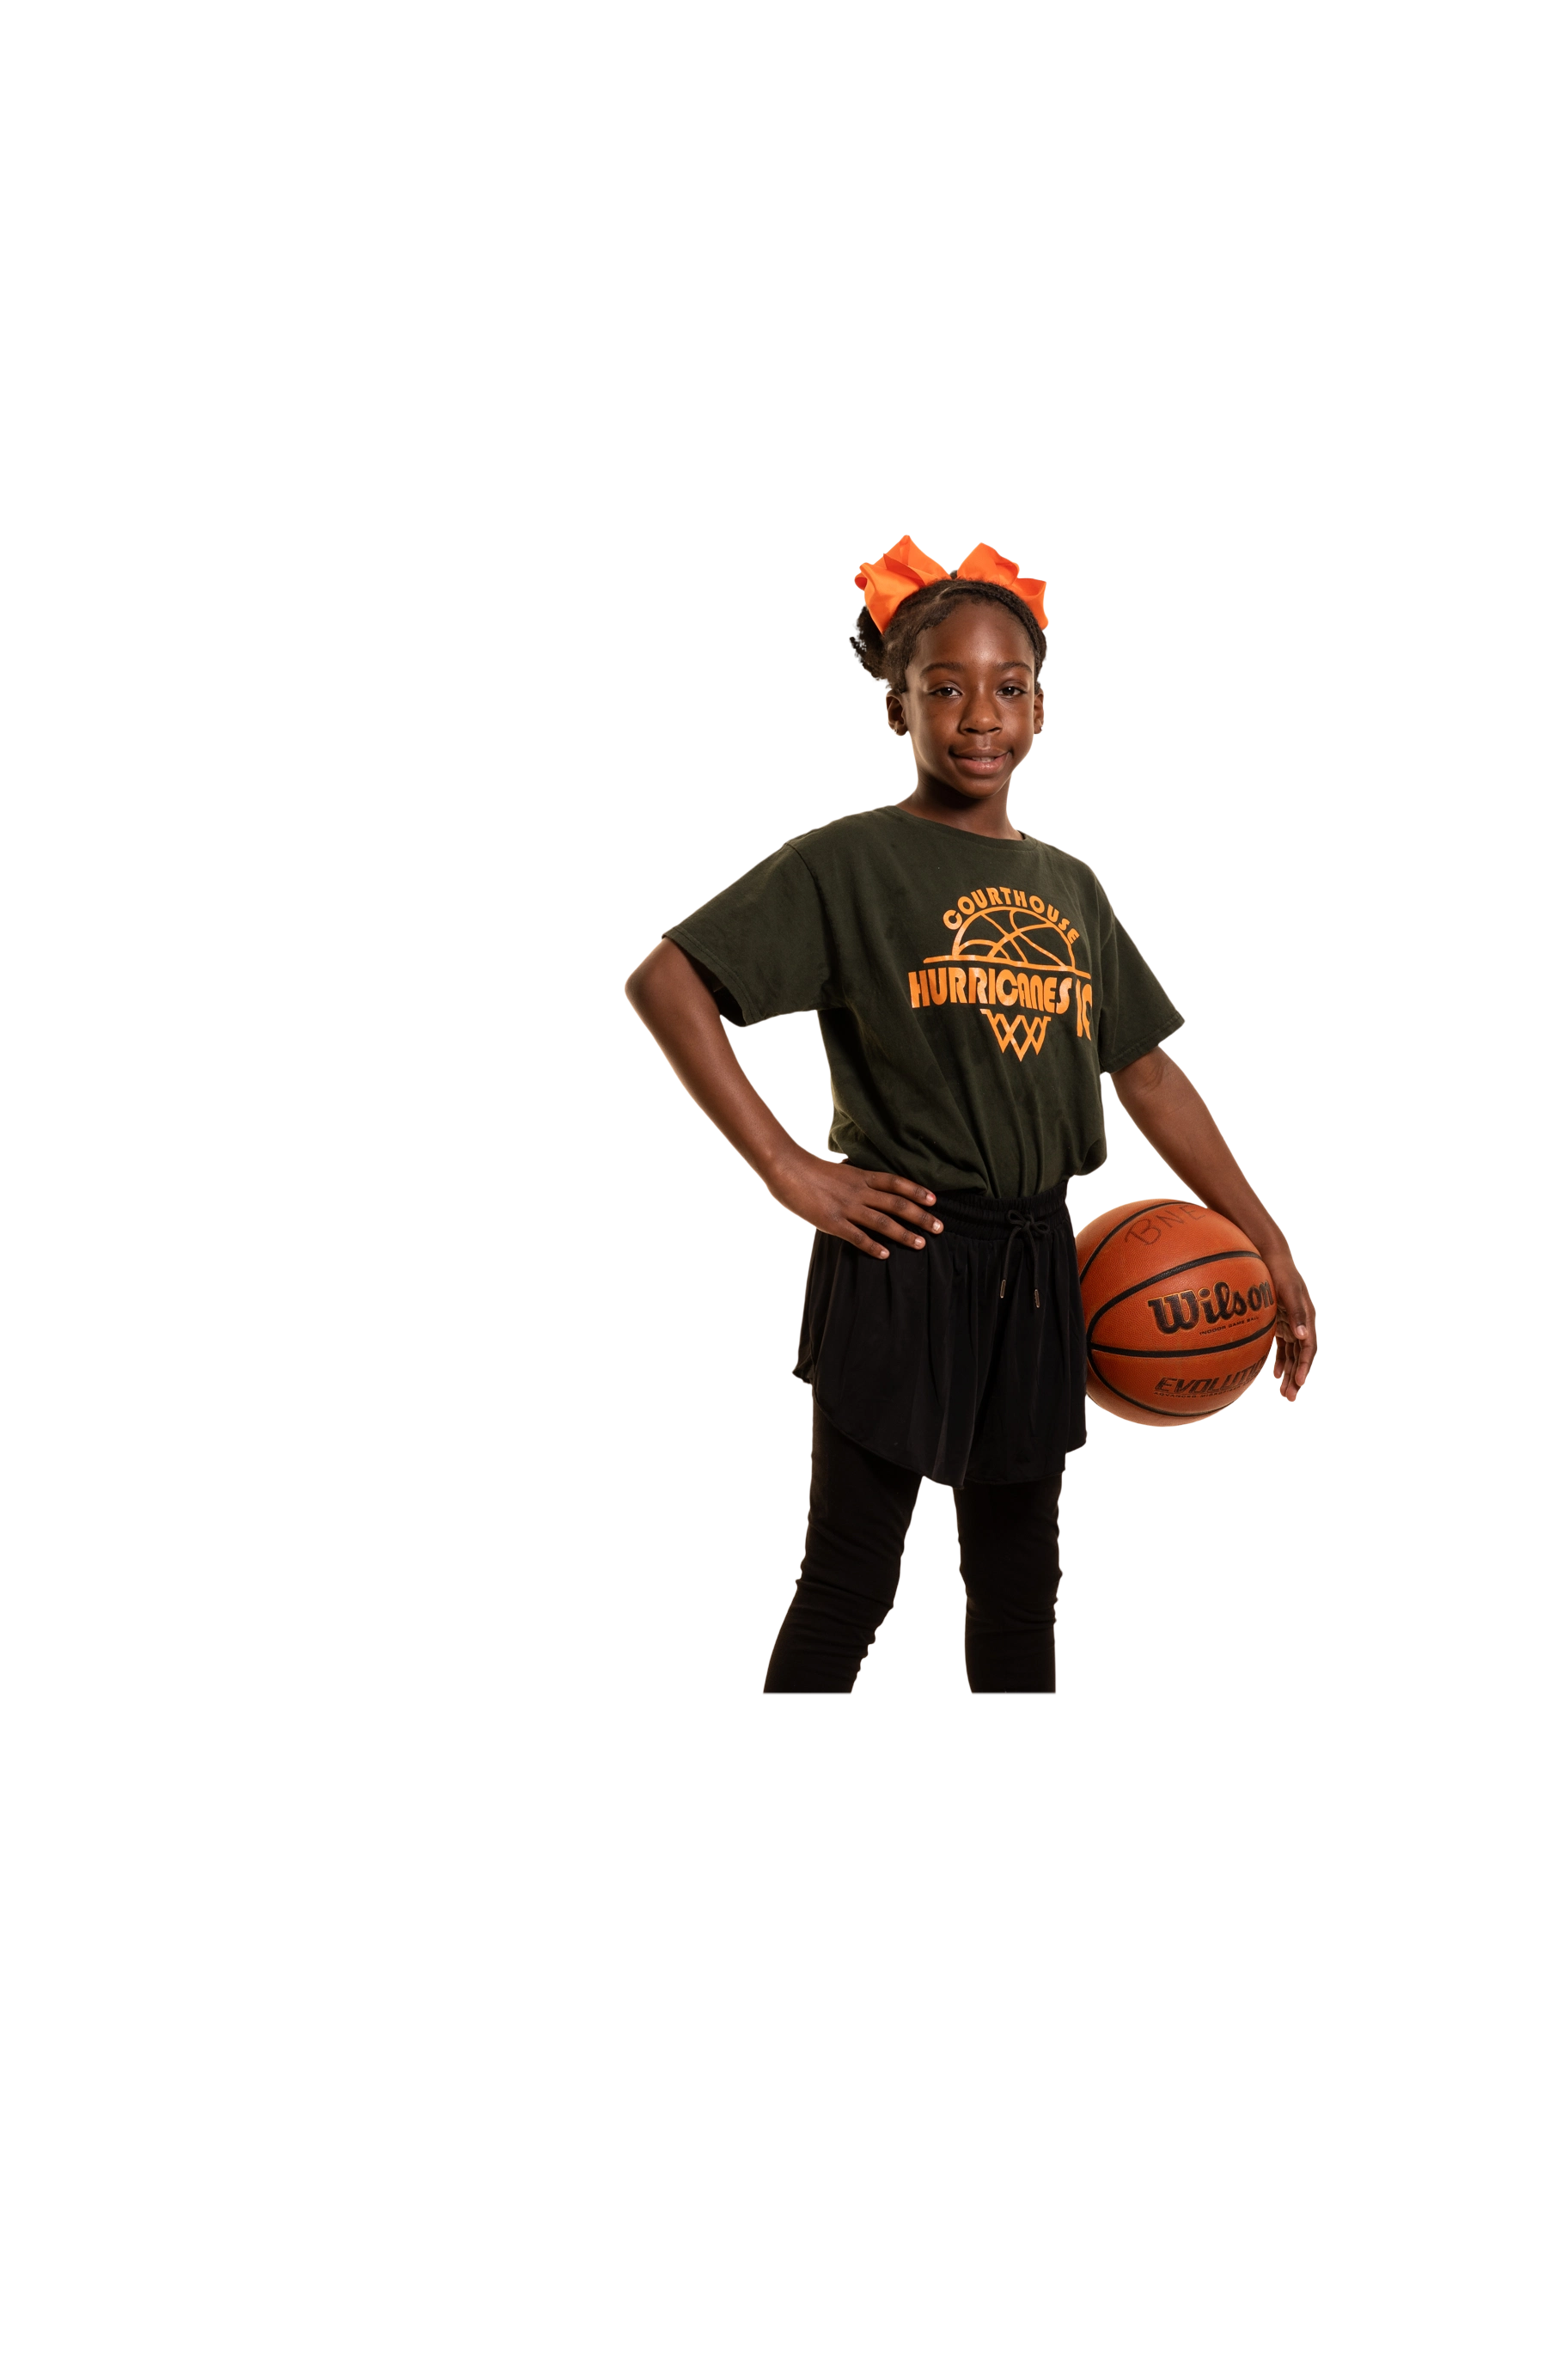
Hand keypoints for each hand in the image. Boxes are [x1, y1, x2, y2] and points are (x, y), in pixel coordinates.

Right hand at [767, 1150, 942, 1260]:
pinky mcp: (832, 1222)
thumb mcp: (838, 1170)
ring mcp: (847, 1207)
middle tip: (940, 1228)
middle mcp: (859, 1191)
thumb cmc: (808, 1168)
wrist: (785, 1167)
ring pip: (883, 1221)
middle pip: (897, 1203)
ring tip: (921, 1243)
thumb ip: (854, 1178)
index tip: (935, 1200)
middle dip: (921, 1216)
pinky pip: (857, 1236)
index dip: (917, 1191)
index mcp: (860, 1176)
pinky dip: (873, 1245)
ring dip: (904, 1233)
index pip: (896, 1183)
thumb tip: (864, 1181)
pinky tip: (886, 1254)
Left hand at [1265, 1254, 1316, 1401]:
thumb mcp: (1287, 1290)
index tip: (1298, 1382)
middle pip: (1302, 1356)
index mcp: (1308, 1318)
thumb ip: (1296, 1313)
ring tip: (1285, 1394)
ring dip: (1289, 1374)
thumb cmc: (1280, 1272)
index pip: (1309, 1348)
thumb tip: (1303, 1337)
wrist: (1271, 1255)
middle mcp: (1303, 1323)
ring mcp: (1292, 1323)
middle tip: (1290, 1398)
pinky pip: (1284, 1347)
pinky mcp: (1281, 1322)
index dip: (1304, 1366)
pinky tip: (1275, 1374)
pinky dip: (1281, 1361)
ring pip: (1293, 1355)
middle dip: (1297, 1378)